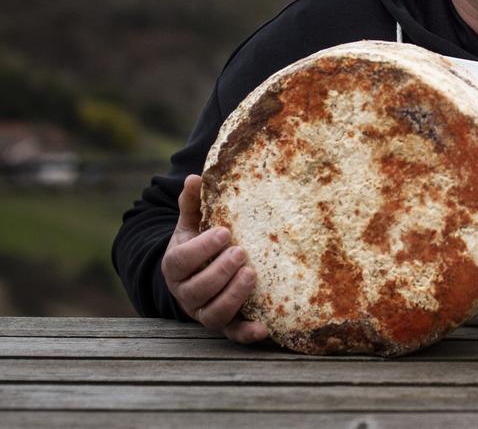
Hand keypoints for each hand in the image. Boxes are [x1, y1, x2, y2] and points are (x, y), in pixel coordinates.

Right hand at [161, 174, 268, 343]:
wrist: (195, 277)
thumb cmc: (197, 246)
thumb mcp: (191, 226)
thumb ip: (192, 204)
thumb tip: (194, 177)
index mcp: (176, 266)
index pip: (182, 260)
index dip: (202, 248)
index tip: (226, 232)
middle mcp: (186, 293)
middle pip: (197, 289)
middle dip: (220, 271)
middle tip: (242, 253)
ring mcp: (204, 311)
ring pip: (212, 314)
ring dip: (232, 296)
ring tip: (252, 275)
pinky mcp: (224, 325)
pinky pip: (232, 334)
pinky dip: (247, 334)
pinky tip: (265, 328)